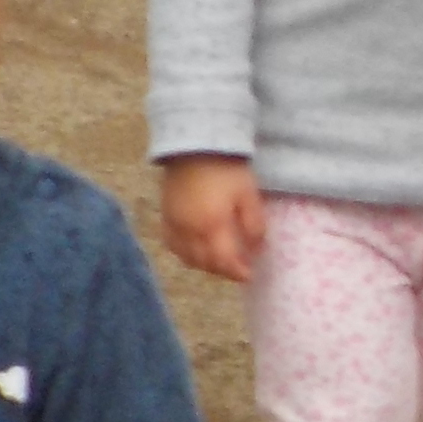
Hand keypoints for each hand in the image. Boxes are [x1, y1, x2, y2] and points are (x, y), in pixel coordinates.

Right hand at [160, 154, 267, 280]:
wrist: (196, 146)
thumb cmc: (226, 169)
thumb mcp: (248, 195)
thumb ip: (254, 224)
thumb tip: (257, 250)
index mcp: (212, 225)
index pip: (223, 262)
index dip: (237, 272)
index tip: (249, 275)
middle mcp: (190, 230)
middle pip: (204, 263)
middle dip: (222, 270)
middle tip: (236, 267)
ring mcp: (174, 224)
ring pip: (186, 257)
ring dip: (203, 264)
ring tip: (218, 260)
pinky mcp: (165, 215)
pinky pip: (171, 244)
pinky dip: (184, 253)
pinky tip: (195, 249)